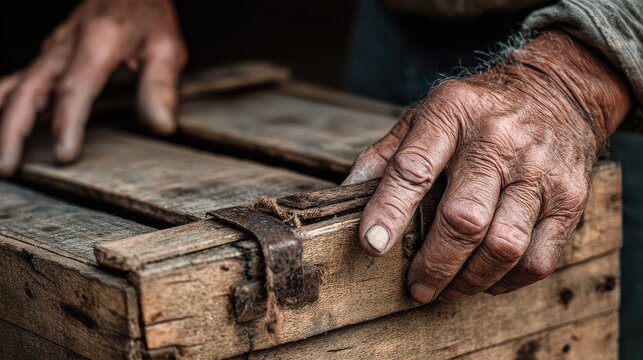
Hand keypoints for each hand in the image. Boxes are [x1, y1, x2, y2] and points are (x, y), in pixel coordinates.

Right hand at [0, 0, 186, 174]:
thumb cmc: (147, 15)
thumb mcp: (167, 47)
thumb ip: (160, 87)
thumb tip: (161, 125)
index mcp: (98, 42)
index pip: (75, 87)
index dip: (67, 122)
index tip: (64, 153)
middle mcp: (65, 46)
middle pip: (30, 89)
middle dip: (14, 129)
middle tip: (9, 166)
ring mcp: (51, 51)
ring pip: (16, 86)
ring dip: (2, 122)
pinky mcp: (46, 57)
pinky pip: (16, 81)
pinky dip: (2, 104)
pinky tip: (0, 126)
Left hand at [344, 30, 630, 302]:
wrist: (556, 90)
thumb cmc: (476, 111)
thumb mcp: (425, 113)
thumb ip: (386, 154)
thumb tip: (346, 194)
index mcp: (451, 114)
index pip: (414, 168)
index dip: (389, 211)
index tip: (372, 246)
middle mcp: (498, 141)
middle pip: (464, 219)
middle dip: (434, 265)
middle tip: (417, 287)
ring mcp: (539, 170)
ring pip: (504, 246)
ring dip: (469, 280)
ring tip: (447, 289)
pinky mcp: (570, 196)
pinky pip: (540, 258)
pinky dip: (508, 282)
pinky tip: (486, 280)